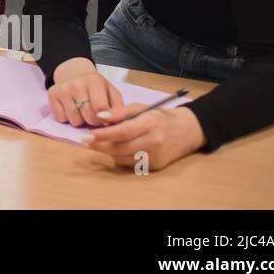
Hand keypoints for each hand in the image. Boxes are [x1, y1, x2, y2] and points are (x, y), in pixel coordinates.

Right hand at [48, 56, 123, 127]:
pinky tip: (69, 109)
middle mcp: (76, 83)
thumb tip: (115, 124)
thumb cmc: (96, 87)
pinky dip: (66, 118)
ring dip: (79, 121)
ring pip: (74, 120)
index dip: (104, 118)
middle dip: (92, 121)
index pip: (100, 108)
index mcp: (94, 80)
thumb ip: (117, 107)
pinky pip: (61, 118)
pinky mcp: (51, 94)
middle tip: (92, 114)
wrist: (73, 73)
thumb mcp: (111, 92)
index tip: (104, 117)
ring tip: (81, 111)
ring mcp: (62, 89)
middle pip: (88, 117)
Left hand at [83, 104, 205, 170]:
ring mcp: (155, 156)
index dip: (103, 134)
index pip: (122, 131)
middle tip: (85, 141)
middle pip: (120, 147)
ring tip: (98, 143)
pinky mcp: (156, 166)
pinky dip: (120, 157)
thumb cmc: (160, 116)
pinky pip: (131, 163)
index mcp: (150, 123)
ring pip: (123, 158)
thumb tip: (99, 117)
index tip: (87, 135)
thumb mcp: (141, 107)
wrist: (188, 131)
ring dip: (108, 152)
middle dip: (100, 145)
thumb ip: (120, 112)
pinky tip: (115, 149)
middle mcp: (153, 142)